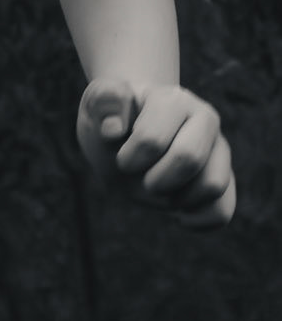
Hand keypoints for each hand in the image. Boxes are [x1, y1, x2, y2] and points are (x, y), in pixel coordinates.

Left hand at [76, 78, 235, 228]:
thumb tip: (112, 128)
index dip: (128, 160)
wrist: (127, 135)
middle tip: (141, 177)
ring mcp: (218, 149)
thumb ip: (102, 102)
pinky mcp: (224, 177)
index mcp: (173, 101)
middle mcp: (205, 120)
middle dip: (153, 181)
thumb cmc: (111, 119)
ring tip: (159, 188)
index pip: (152, 140)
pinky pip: (221, 211)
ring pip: (212, 186)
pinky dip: (195, 219)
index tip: (121, 157)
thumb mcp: (97, 105)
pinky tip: (177, 211)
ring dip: (175, 200)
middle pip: (188, 159)